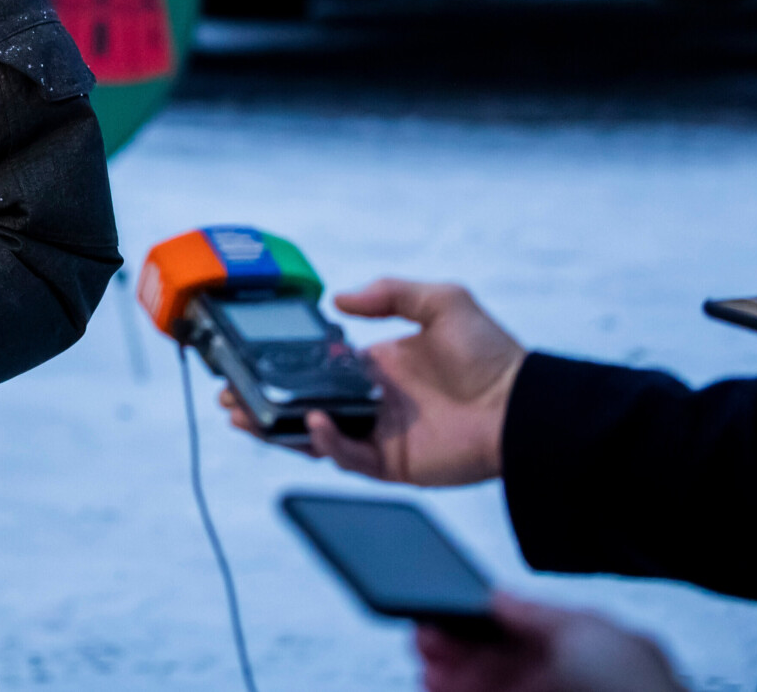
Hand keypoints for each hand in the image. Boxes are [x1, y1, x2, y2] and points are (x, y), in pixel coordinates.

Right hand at [221, 277, 524, 485]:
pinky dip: (325, 442)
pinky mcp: (393, 463)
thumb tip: (340, 302)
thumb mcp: (443, 301)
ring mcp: (381, 434)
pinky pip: (348, 457)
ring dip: (277, 427)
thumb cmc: (493, 354)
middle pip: (304, 403)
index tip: (252, 358)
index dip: (283, 365)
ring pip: (314, 435)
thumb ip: (390, 293)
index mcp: (378, 365)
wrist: (526, 407)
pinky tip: (311, 422)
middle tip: (230, 394)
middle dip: (264, 401)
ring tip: (245, 415)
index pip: (317, 367)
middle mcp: (373, 400)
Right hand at [416, 593, 686, 691]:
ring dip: (453, 675)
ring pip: (490, 687)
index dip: (483, 619)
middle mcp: (570, 679)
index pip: (525, 627)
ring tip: (426, 667)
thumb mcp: (589, 633)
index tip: (447, 613)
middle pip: (501, 659)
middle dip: (460, 646)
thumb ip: (538, 613)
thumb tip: (498, 598)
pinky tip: (439, 687)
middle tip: (425, 640)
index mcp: (590, 648)